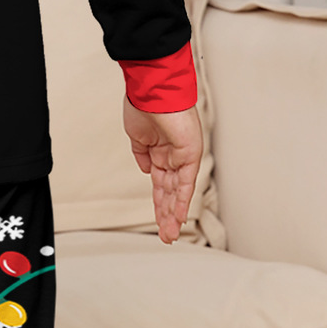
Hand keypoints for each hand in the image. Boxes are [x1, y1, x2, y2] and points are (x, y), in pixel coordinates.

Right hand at [122, 100, 201, 244]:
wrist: (151, 91)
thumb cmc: (143, 106)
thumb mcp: (137, 137)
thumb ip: (142, 155)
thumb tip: (146, 171)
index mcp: (161, 153)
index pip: (161, 185)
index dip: (159, 204)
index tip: (158, 222)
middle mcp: (173, 157)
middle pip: (169, 193)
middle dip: (166, 215)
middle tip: (166, 236)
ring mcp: (182, 156)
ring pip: (177, 192)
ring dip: (172, 214)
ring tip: (169, 235)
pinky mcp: (190, 154)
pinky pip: (185, 182)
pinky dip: (181, 200)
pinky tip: (178, 217)